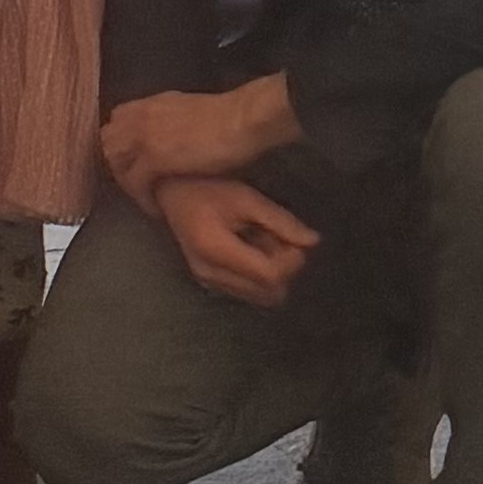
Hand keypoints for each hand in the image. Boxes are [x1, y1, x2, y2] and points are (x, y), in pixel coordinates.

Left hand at [101, 81, 292, 198]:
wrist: (245, 119)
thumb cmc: (232, 117)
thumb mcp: (190, 110)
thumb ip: (172, 120)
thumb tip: (172, 136)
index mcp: (149, 104)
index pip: (116, 122)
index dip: (121, 143)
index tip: (132, 160)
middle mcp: (139, 117)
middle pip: (108, 144)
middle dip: (119, 165)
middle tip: (136, 184)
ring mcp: (142, 137)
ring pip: (116, 165)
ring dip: (128, 183)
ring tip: (146, 198)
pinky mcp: (153, 159)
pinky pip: (135, 184)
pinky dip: (142, 199)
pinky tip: (156, 209)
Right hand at [154, 171, 319, 304]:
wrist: (168, 192)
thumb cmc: (205, 187)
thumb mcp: (246, 197)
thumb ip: (280, 221)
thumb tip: (313, 242)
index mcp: (216, 250)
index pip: (270, 276)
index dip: (292, 261)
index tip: (295, 238)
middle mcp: (210, 273)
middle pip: (268, 292)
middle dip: (284, 268)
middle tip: (279, 238)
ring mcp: (207, 281)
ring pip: (261, 296)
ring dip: (272, 274)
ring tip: (262, 242)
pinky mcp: (208, 282)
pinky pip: (249, 292)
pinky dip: (259, 276)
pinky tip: (251, 250)